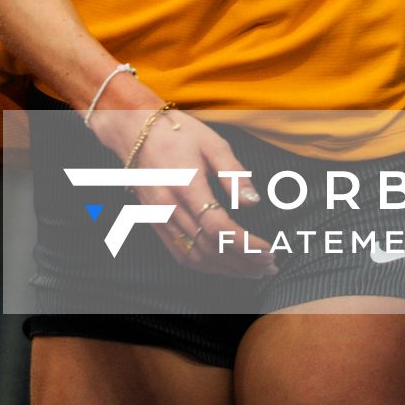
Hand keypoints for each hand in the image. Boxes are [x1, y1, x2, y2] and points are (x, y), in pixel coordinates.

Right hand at [91, 102, 278, 277]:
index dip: (245, 244)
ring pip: (195, 257)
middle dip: (242, 262)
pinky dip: (206, 267)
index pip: (217, 227)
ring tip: (254, 271)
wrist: (134, 132)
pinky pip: (180, 255)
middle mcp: (169, 208)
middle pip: (208, 248)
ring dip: (227, 270)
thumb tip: (253, 203)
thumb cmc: (178, 133)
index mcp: (186, 185)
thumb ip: (233, 174)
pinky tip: (225, 267)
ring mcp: (159, 219)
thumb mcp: (213, 144)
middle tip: (269, 266)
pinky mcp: (155, 224)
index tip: (268, 250)